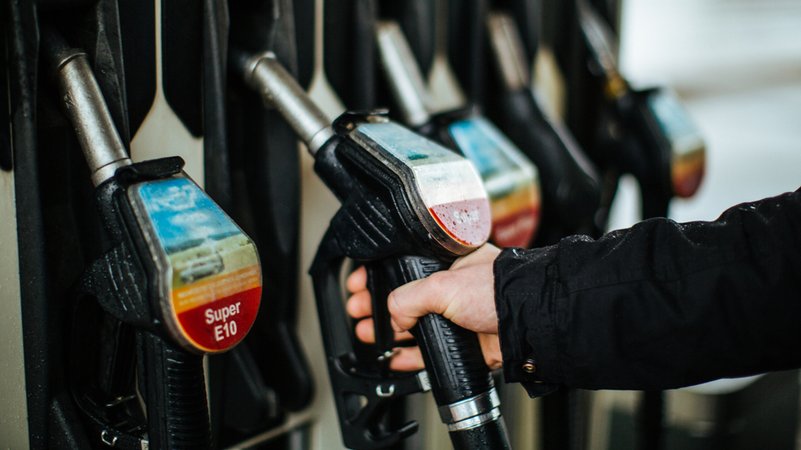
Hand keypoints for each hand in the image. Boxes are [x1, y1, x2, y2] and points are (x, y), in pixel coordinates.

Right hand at [346, 244, 502, 370]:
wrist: (527, 323)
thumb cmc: (499, 289)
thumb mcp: (443, 284)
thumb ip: (408, 298)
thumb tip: (393, 315)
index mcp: (445, 262)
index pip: (402, 267)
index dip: (377, 275)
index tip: (358, 284)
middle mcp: (450, 288)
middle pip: (402, 297)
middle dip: (375, 304)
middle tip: (356, 309)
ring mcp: (455, 316)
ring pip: (412, 326)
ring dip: (386, 331)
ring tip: (366, 333)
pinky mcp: (461, 343)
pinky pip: (427, 351)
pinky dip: (407, 355)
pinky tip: (391, 355)